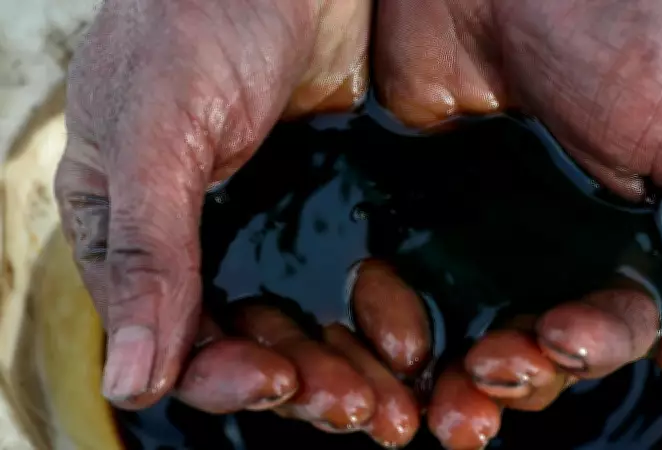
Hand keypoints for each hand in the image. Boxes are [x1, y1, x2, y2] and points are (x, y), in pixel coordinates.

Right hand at [53, 1, 429, 445]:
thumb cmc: (199, 20)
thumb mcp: (158, 131)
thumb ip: (148, 252)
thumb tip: (128, 382)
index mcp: (130, 227)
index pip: (164, 335)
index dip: (218, 374)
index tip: (277, 383)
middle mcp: (193, 239)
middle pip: (238, 344)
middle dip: (294, 382)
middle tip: (357, 405)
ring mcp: (261, 224)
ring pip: (295, 324)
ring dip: (337, 366)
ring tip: (388, 397)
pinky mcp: (322, 206)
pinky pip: (342, 284)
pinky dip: (367, 320)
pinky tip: (402, 341)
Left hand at [372, 0, 661, 446]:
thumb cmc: (627, 44)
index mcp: (621, 245)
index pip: (608, 331)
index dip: (587, 352)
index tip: (558, 341)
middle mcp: (549, 252)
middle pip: (531, 351)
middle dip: (517, 378)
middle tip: (489, 374)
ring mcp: (478, 237)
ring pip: (465, 334)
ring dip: (457, 377)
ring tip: (442, 387)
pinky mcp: (413, 213)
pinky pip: (401, 289)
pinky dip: (398, 328)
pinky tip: (396, 343)